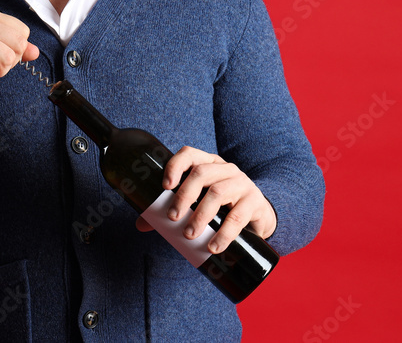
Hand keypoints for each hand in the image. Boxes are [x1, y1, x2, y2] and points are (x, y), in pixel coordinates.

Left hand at [135, 146, 276, 253]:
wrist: (259, 217)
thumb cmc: (222, 207)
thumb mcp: (200, 204)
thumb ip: (173, 211)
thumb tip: (142, 224)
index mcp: (208, 164)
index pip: (189, 154)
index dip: (175, 166)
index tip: (164, 186)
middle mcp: (225, 169)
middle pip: (201, 173)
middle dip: (184, 195)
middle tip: (172, 218)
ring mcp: (242, 183)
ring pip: (217, 192)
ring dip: (200, 215)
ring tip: (189, 235)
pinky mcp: (254, 203)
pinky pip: (238, 216)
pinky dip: (223, 233)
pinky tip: (214, 246)